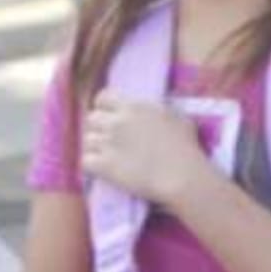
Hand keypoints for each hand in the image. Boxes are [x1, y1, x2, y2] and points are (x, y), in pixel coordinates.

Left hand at [80, 94, 209, 207]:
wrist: (180, 174)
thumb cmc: (185, 146)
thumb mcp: (176, 116)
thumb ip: (159, 110)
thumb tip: (155, 110)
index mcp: (132, 106)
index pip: (103, 97)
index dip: (104, 107)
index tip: (110, 116)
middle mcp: (116, 122)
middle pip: (91, 119)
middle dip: (98, 128)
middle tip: (108, 139)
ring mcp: (108, 144)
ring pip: (87, 140)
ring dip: (94, 147)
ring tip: (105, 156)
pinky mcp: (104, 166)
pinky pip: (85, 161)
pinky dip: (91, 165)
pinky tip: (101, 169)